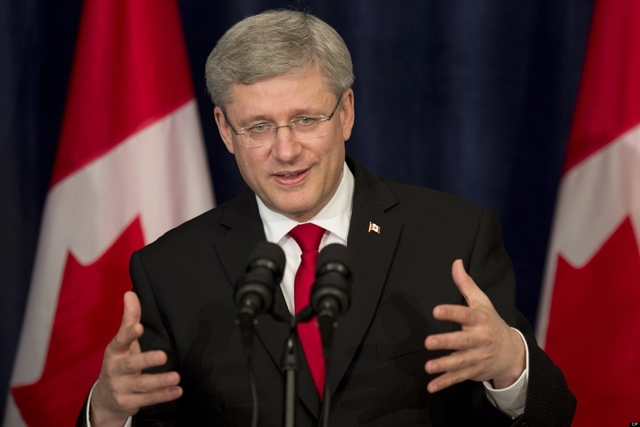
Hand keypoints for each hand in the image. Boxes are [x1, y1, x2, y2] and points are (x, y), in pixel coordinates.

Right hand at [90, 291, 181, 426]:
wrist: (105, 398)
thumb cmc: (120, 362)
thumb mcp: (123, 342)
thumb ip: (129, 319)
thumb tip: (130, 293)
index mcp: (114, 352)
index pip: (120, 340)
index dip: (129, 334)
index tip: (139, 327)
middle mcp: (115, 370)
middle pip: (131, 365)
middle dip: (146, 361)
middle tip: (163, 356)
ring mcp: (120, 388)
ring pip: (141, 385)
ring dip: (159, 381)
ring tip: (176, 377)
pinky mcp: (128, 403)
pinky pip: (147, 399)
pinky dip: (163, 395)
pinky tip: (177, 390)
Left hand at [424, 260, 524, 392]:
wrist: (513, 353)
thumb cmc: (491, 322)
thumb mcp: (482, 302)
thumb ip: (466, 284)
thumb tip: (456, 262)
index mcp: (480, 320)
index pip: (465, 314)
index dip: (451, 312)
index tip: (436, 310)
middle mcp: (479, 339)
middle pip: (462, 341)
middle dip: (446, 342)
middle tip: (428, 342)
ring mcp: (477, 357)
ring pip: (459, 362)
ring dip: (443, 365)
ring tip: (428, 366)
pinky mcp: (473, 371)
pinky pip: (457, 378)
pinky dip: (444, 383)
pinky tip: (431, 386)